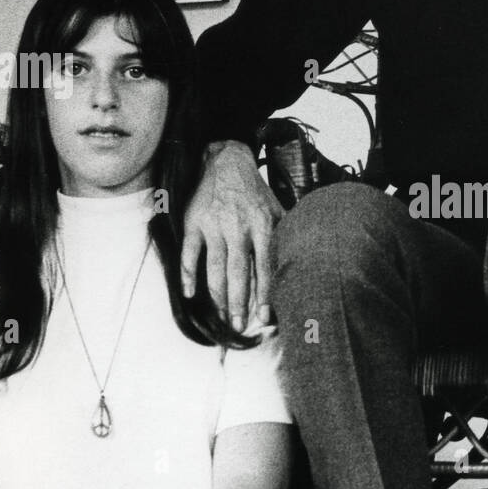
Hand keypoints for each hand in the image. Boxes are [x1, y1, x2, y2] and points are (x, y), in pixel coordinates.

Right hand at [182, 140, 282, 331]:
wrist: (226, 161)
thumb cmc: (254, 193)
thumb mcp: (276, 209)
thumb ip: (286, 235)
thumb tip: (299, 264)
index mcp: (262, 226)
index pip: (265, 266)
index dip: (265, 293)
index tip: (265, 316)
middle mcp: (238, 228)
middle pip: (239, 273)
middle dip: (239, 303)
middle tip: (239, 326)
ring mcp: (214, 226)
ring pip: (215, 268)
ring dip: (217, 297)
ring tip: (221, 319)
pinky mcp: (194, 223)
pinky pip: (190, 254)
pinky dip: (188, 275)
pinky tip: (190, 294)